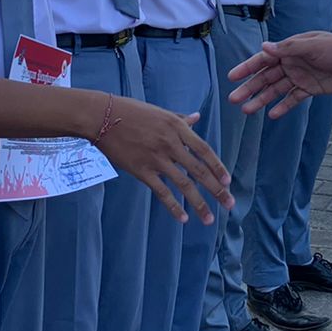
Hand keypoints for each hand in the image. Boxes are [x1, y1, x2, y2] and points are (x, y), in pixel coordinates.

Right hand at [96, 100, 233, 225]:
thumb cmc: (131, 112)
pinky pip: (161, 192)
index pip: (204, 150)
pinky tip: (183, 217)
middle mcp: (170, 143)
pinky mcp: (141, 170)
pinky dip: (174, 206)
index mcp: (177, 127)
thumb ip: (180, 118)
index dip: (217, 167)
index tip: (228, 181)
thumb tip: (197, 117)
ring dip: (199, 203)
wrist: (102, 117)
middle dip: (216, 189)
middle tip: (229, 204)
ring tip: (209, 218)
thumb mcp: (160, 112)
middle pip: (199, 170)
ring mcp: (156, 158)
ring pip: (184, 184)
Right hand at [228, 31, 331, 118]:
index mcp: (291, 48)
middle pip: (266, 76)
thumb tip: (264, 48)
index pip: (264, 58)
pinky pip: (293, 99)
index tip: (232, 77)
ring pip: (276, 89)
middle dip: (250, 87)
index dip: (247, 68)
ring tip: (247, 110)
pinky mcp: (311, 88)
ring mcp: (301, 76)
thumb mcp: (313, 47)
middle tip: (234, 100)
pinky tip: (272, 115)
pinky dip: (283, 106)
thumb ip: (288, 50)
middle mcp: (293, 62)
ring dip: (262, 99)